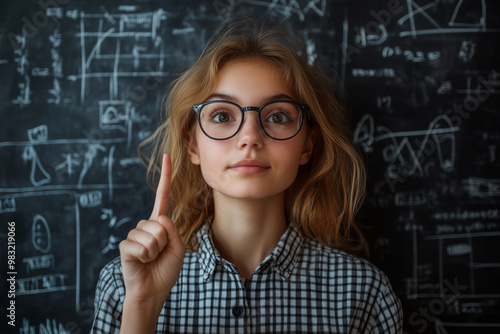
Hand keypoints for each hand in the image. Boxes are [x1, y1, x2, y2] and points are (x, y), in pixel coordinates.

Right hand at [119, 153, 184, 304]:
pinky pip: (141, 245)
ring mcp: (134, 235)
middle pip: (159, 222)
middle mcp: (145, 225)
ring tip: (151, 259)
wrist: (153, 291)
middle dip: (164, 241)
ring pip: (152, 234)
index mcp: (160, 223)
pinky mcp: (125, 246)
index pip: (163, 195)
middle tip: (160, 254)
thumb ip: (173, 231)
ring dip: (156, 250)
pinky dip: (146, 257)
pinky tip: (142, 262)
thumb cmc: (166, 270)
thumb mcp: (178, 248)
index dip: (165, 176)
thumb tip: (159, 218)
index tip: (167, 155)